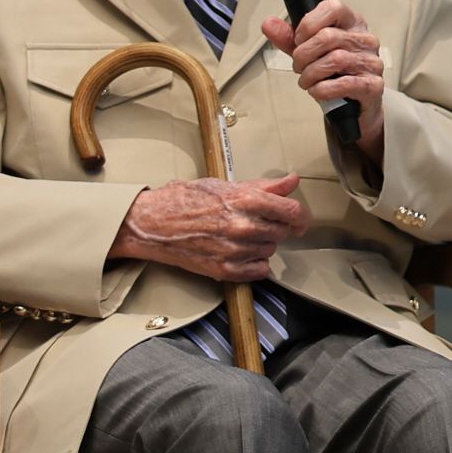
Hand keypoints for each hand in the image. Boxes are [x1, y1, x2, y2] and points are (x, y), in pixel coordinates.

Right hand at [108, 174, 307, 282]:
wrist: (150, 223)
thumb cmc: (184, 200)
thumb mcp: (225, 185)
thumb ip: (263, 186)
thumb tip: (290, 181)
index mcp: (245, 200)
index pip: (293, 212)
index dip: (301, 217)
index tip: (299, 220)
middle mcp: (243, 226)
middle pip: (282, 232)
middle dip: (275, 227)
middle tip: (256, 222)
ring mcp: (233, 249)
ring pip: (270, 250)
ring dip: (262, 244)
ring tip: (239, 235)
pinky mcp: (223, 269)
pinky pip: (258, 271)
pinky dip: (254, 264)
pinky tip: (241, 253)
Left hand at [265, 0, 386, 161]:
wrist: (353, 106)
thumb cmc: (334, 74)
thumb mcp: (309, 52)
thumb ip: (289, 38)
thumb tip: (269, 24)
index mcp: (352, 24)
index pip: (332, 8)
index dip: (309, 24)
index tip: (299, 39)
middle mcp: (366, 40)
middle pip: (328, 37)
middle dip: (303, 54)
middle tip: (298, 66)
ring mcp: (372, 62)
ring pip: (335, 59)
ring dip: (311, 74)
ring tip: (306, 80)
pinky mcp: (373, 85)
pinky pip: (345, 83)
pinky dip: (323, 89)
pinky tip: (318, 90)